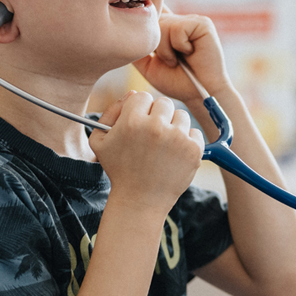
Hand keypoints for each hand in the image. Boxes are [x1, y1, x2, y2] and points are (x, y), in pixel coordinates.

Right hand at [89, 91, 204, 212]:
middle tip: (152, 136)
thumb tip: (132, 94)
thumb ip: (111, 112)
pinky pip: (194, 132)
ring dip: (173, 127)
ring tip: (163, 147)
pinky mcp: (193, 150)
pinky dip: (187, 141)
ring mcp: (177, 138)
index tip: (139, 124)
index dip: (140, 110)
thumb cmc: (119, 169)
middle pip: (164, 103)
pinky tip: (174, 154)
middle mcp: (156, 127)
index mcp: (132, 121)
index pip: (142, 96)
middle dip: (158, 116)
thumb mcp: (100, 141)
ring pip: (181, 116)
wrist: (140, 200)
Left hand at [133, 12, 232, 105]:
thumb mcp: (148, 64)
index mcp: (168, 27)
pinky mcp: (203, 24)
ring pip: (164, 24)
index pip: (153, 8)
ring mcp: (192, 20)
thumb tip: (122, 32)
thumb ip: (137, 48)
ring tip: (178, 60)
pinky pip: (178, 28)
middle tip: (170, 61)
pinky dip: (179, 45)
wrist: (198, 94)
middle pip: (154, 19)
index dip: (145, 9)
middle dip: (156, 46)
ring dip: (166, 49)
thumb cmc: (176, 82)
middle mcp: (180, 20)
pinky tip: (190, 54)